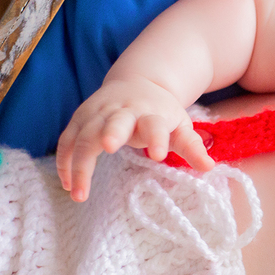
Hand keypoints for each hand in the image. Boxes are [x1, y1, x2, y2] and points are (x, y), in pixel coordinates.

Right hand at [55, 77, 215, 201]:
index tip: (158, 155)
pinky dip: (64, 160)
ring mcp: (99, 111)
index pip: (156, 124)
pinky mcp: (81, 117)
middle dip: (111, 132)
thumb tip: (209, 167)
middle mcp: (124, 109)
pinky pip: (67, 139)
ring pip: (85, 134)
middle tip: (108, 147)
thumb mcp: (180, 126)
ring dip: (78, 162)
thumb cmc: (162, 112)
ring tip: (78, 193)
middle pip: (115, 121)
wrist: (139, 81)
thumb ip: (192, 147)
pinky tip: (67, 184)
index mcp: (152, 112)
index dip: (157, 137)